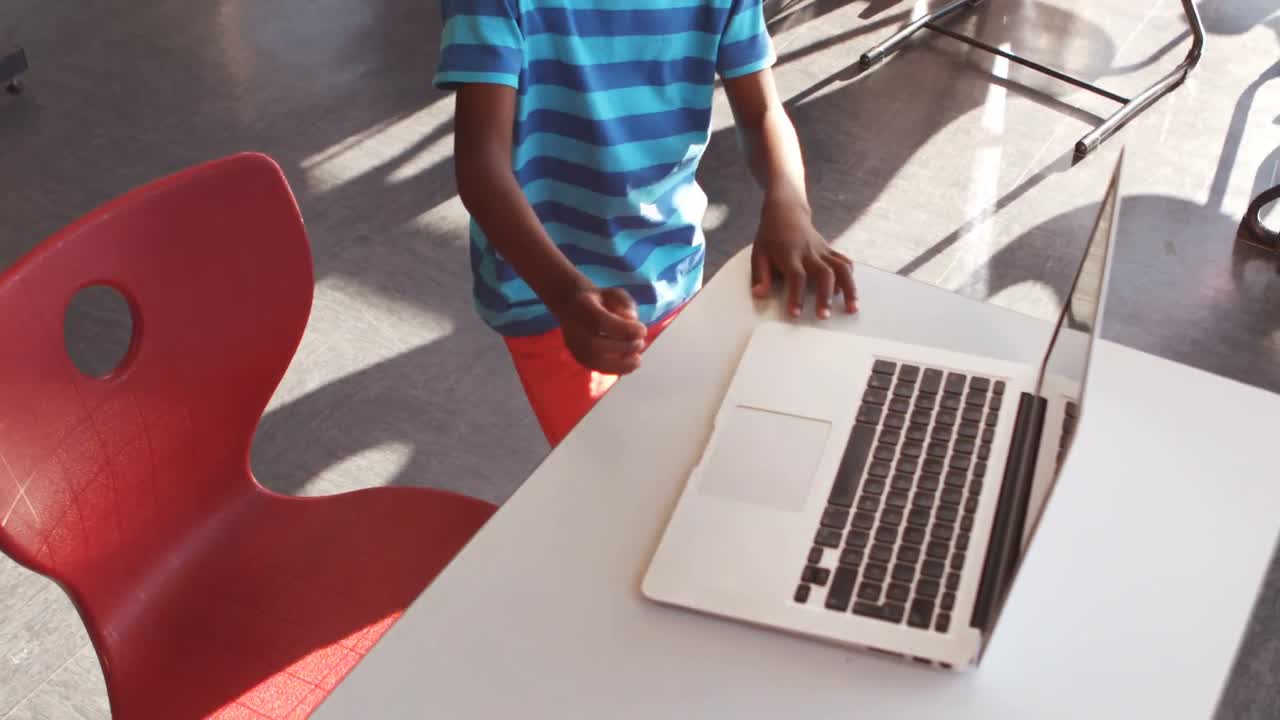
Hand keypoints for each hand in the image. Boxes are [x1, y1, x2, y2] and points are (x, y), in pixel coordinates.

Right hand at [549, 285, 647, 373]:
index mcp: (582, 306)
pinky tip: (630, 363)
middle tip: (640, 342)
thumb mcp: (615, 293)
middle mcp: (574, 328)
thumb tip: (632, 318)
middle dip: (624, 347)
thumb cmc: (600, 300)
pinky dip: (616, 369)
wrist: (572, 305)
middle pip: (597, 345)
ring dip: (621, 363)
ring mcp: (574, 345)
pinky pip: (597, 368)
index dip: (625, 329)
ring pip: (595, 362)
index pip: (601, 322)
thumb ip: (625, 303)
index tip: (643, 330)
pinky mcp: (579, 357)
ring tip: (637, 358)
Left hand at [751, 200, 856, 318]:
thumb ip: (760, 275)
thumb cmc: (771, 237)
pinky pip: (845, 262)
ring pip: (842, 268)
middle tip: (824, 316)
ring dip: (849, 289)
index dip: (797, 296)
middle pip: (824, 273)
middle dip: (826, 296)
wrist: (786, 212)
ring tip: (852, 309)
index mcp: (790, 254)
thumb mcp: (758, 253)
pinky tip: (851, 293)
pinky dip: (850, 277)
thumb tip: (759, 295)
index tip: (796, 314)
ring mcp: (823, 251)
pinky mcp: (830, 250)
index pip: (796, 276)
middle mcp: (809, 252)